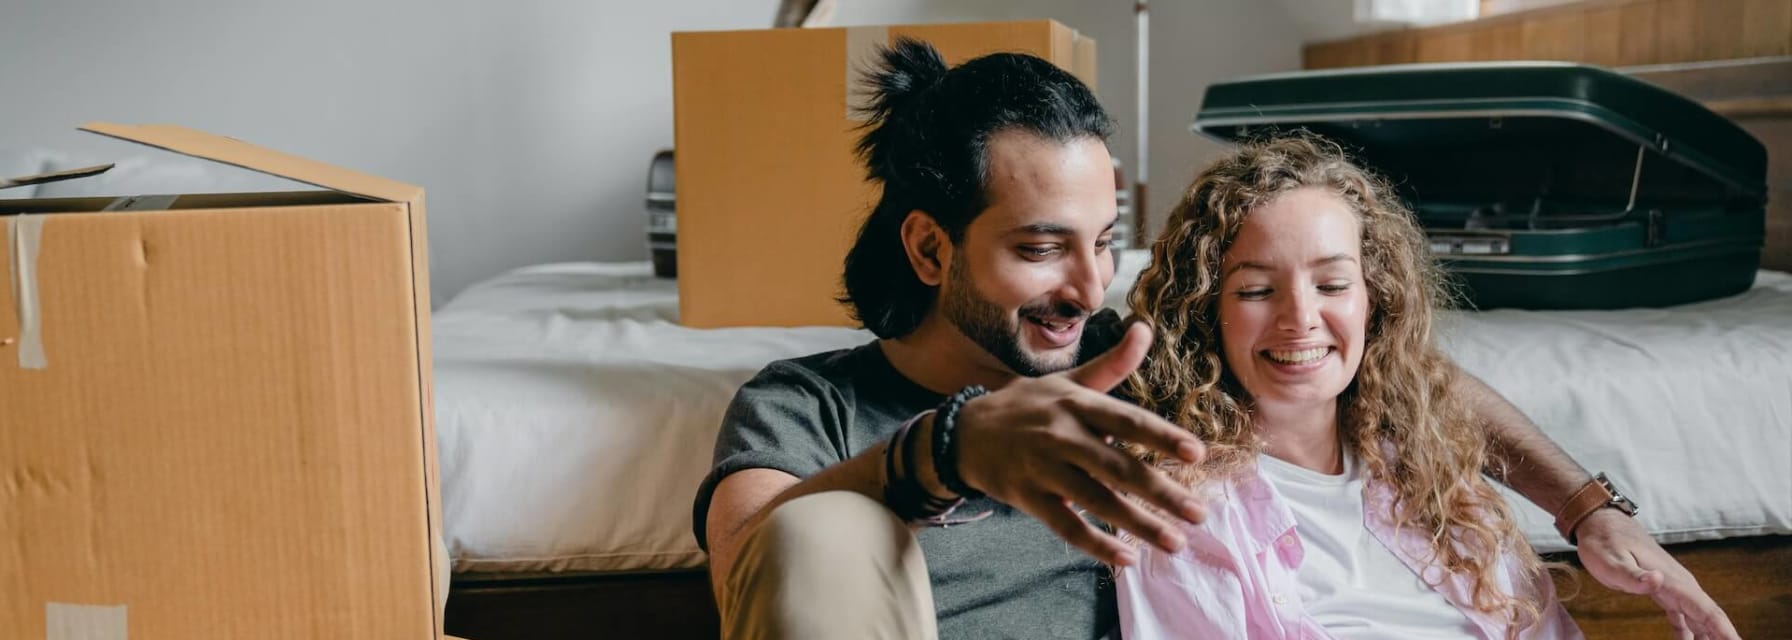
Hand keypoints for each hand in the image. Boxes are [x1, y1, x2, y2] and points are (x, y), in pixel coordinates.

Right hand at [950, 321, 1206, 565]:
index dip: (1162, 437)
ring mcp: (1044, 469)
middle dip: (1162, 493)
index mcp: (1077, 405)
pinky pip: (1067, 526)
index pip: (1128, 421)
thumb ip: (1112, 364)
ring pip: (1098, 501)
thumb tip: (1145, 329)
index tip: (1197, 453)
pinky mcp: (1028, 497)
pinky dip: (1097, 543)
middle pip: (1119, 468)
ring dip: (1139, 524)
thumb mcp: (1067, 380)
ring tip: (1175, 541)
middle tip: (1199, 514)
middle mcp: (1063, 435)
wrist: (965, 432)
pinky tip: (1127, 557)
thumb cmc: (1027, 405)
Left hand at [1574, 509, 1738, 639]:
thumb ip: (1634, 575)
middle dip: (1723, 637)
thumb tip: (1657, 580)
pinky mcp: (1664, 590)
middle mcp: (1680, 585)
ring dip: (1709, 636)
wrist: (1603, 523)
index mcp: (1673, 580)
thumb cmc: (1605, 542)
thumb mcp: (1612, 561)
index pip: (1706, 611)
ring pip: (1699, 618)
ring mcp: (1674, 587)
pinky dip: (1690, 632)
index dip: (1724, 631)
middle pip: (1709, 617)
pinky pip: (1684, 616)